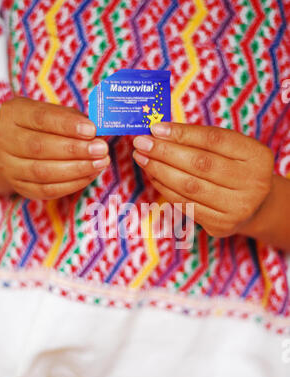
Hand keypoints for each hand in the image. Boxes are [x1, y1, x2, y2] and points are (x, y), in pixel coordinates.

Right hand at [0, 98, 109, 199]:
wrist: (16, 150)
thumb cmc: (43, 128)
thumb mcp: (54, 115)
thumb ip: (74, 120)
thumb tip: (98, 131)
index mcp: (14, 114)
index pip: (40, 118)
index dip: (67, 125)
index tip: (91, 130)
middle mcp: (5, 139)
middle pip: (40, 147)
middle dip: (75, 149)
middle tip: (101, 149)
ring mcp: (10, 166)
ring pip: (43, 172)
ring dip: (77, 169)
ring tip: (100, 163)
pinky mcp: (21, 187)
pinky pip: (47, 190)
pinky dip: (72, 184)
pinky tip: (90, 175)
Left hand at [133, 123, 273, 237]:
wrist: (254, 206)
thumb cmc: (235, 169)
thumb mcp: (230, 149)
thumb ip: (201, 139)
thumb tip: (158, 131)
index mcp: (257, 156)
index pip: (214, 140)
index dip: (182, 133)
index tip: (155, 128)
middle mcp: (252, 183)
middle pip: (200, 164)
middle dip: (165, 152)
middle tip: (141, 143)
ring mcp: (238, 208)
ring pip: (189, 186)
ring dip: (159, 170)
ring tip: (142, 158)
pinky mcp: (221, 225)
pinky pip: (186, 204)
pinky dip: (165, 189)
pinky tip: (153, 176)